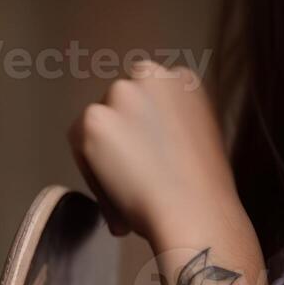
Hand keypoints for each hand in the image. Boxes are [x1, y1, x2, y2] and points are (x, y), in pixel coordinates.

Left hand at [68, 59, 245, 246]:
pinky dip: (91, 169)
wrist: (195, 209)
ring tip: (125, 188)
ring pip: (99, 122)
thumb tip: (144, 138)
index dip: (145, 127)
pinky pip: (80, 144)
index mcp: (183, 79)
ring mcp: (121, 94)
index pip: (149, 95)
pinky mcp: (95, 120)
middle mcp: (152, 76)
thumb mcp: (199, 134)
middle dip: (123, 132)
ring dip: (105, 150)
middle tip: (133, 172)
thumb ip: (173, 121)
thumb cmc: (203, 186)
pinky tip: (115, 193)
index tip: (148, 153)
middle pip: (121, 103)